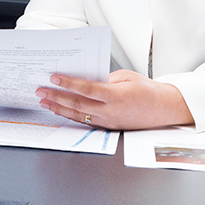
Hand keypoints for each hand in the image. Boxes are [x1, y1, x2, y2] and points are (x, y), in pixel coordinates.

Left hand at [35, 69, 194, 129]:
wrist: (164, 109)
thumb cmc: (147, 90)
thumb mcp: (126, 77)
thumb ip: (104, 79)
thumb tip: (84, 80)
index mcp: (116, 96)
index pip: (86, 89)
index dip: (68, 83)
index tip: (53, 78)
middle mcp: (110, 112)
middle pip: (77, 104)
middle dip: (56, 97)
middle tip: (40, 91)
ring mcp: (108, 122)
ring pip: (78, 115)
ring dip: (59, 108)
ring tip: (44, 101)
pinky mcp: (108, 127)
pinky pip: (85, 121)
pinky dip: (70, 115)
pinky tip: (60, 110)